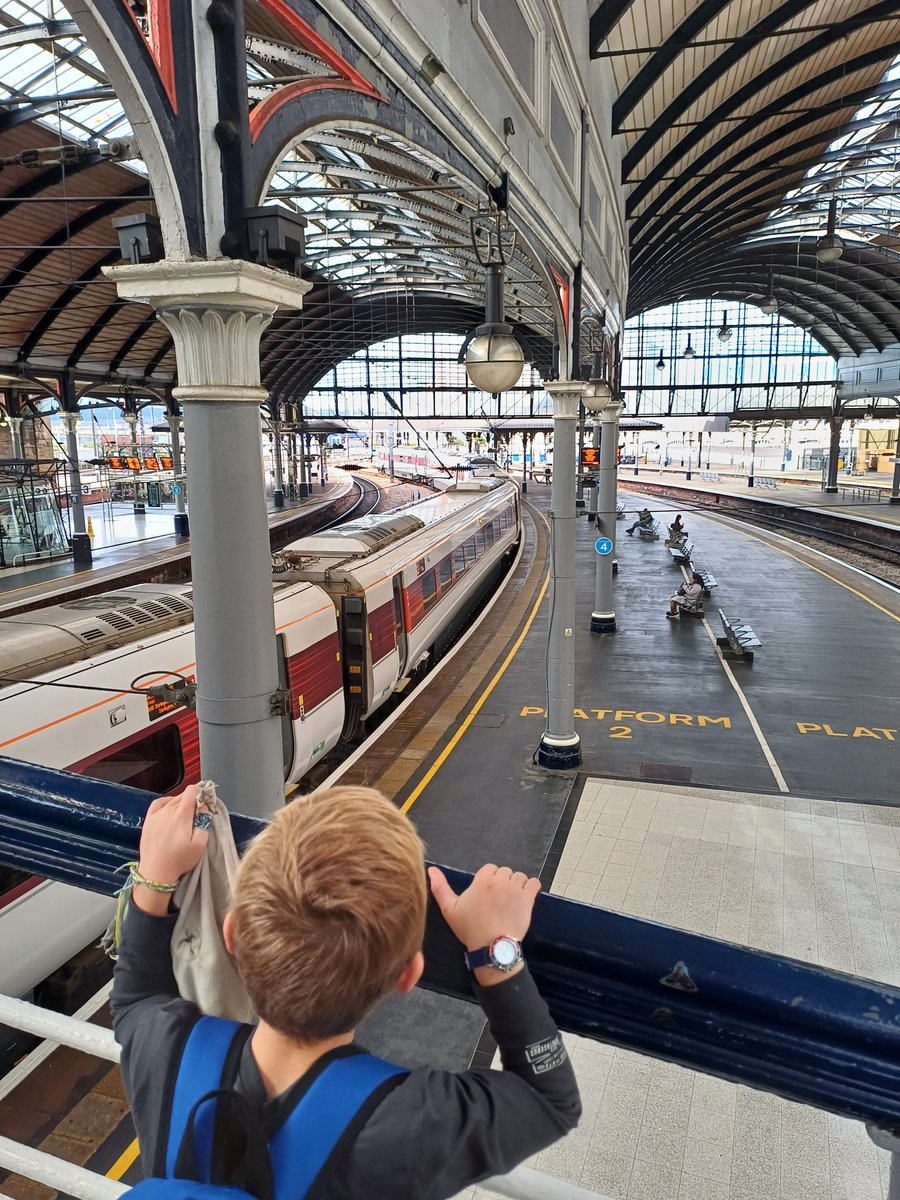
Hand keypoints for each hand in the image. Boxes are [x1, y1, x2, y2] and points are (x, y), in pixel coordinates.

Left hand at [134, 786, 208, 913]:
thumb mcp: (199, 844)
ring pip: (172, 800)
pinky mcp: (148, 821)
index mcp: (181, 815)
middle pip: (183, 796)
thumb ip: (204, 822)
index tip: (205, 803)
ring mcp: (156, 815)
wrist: (156, 873)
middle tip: (198, 814)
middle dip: (193, 800)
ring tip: (185, 816)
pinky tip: (171, 808)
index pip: (192, 791)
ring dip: (181, 803)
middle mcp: (167, 811)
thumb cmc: (180, 860)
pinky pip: (158, 803)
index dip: (201, 793)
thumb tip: (204, 806)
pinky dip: (167, 802)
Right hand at [428, 864, 539, 983]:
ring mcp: (515, 889)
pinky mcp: (528, 899)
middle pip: (505, 872)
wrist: (492, 947)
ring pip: (519, 876)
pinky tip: (525, 898)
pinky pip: (534, 883)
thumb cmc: (470, 929)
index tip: (487, 895)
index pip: (490, 868)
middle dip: (503, 882)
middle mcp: (500, 881)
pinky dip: (531, 888)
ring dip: (517, 885)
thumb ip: (440, 888)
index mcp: (482, 880)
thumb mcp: (450, 910)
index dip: (489, 880)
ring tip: (511, 902)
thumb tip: (431, 870)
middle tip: (498, 901)